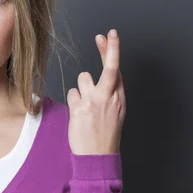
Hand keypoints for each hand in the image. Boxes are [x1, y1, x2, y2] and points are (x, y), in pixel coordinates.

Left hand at [67, 29, 125, 154]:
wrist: (98, 156)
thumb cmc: (105, 134)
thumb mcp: (116, 112)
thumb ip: (112, 92)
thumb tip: (108, 74)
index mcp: (119, 98)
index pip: (117, 69)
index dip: (113, 51)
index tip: (111, 36)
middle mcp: (109, 98)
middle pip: (109, 68)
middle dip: (108, 49)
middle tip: (102, 36)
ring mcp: (94, 102)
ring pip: (83, 78)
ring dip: (82, 88)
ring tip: (85, 105)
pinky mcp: (80, 107)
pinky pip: (72, 92)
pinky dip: (74, 100)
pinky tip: (79, 113)